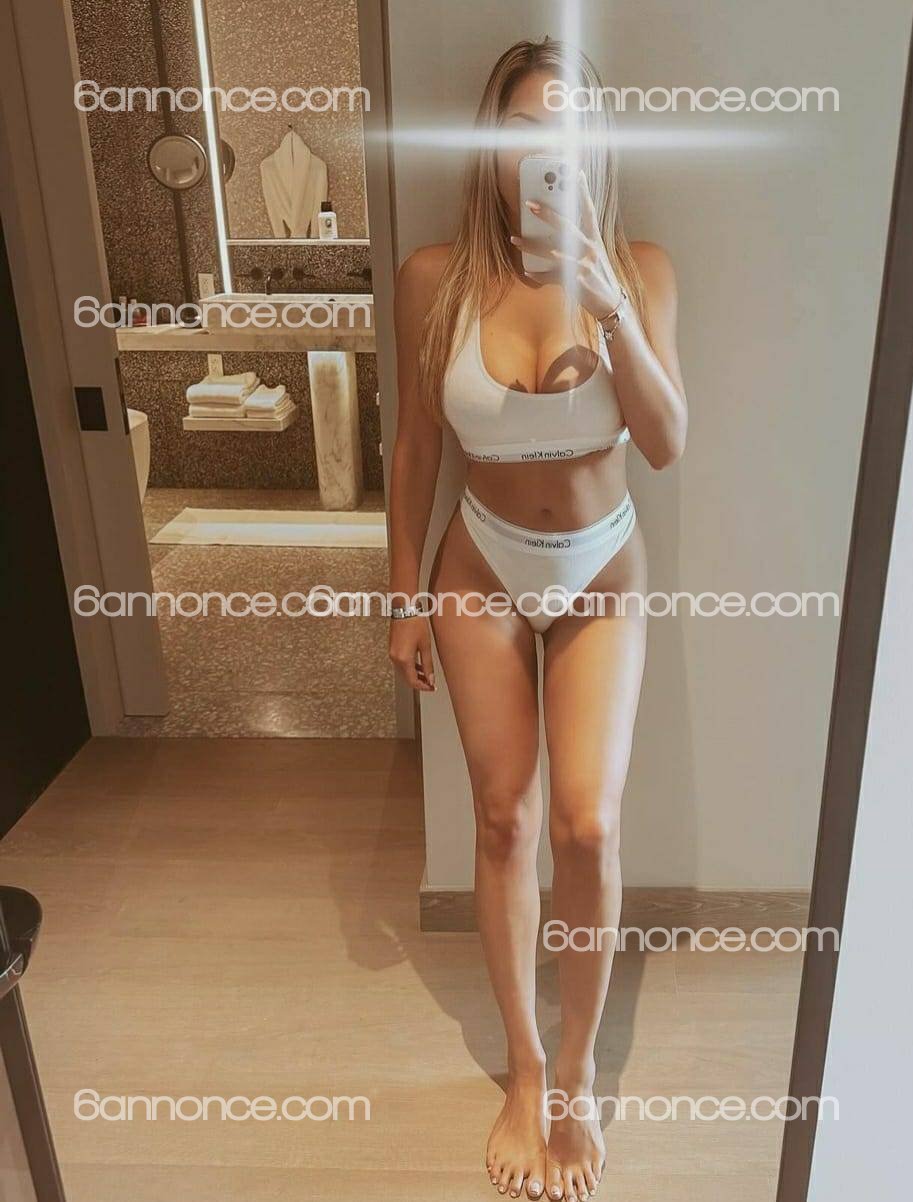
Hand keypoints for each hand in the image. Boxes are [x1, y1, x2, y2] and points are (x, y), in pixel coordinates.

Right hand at [389, 616, 435, 691]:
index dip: (423, 687)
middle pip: (407, 678)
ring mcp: (393, 654)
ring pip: (404, 672)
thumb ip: (427, 664)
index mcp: (404, 659)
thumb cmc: (415, 624)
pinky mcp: (393, 650)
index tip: (431, 687)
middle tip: (431, 684)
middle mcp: (395, 659)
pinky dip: (410, 668)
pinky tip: (419, 666)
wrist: (405, 611)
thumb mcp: (425, 646)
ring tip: (427, 676)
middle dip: (419, 682)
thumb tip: (430, 678)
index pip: (413, 681)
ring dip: (415, 676)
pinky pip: (401, 664)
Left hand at [510, 171, 624, 320]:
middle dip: (547, 214)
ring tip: (515, 239)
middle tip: (529, 203)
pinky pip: (552, 276)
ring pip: (553, 251)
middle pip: (567, 227)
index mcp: (595, 238)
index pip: (589, 210)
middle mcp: (591, 248)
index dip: (583, 192)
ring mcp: (584, 265)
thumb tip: (554, 232)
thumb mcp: (592, 254)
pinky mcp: (577, 282)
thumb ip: (578, 241)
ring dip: (532, 246)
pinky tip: (527, 270)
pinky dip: (539, 275)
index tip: (575, 173)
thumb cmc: (597, 275)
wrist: (610, 302)